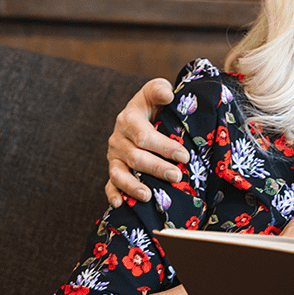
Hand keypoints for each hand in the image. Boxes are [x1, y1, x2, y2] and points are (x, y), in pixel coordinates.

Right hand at [105, 78, 188, 206]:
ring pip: (119, 173)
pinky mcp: (114, 169)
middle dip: (156, 168)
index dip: (163, 147)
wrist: (141, 114)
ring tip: (148, 196)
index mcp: (128, 119)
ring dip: (133, 186)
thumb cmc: (154, 104)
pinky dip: (113, 195)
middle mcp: (118, 139)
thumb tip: (168, 95)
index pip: (144, 135)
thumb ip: (160, 90)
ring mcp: (114, 156)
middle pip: (135, 157)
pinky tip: (120, 204)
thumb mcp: (156, 91)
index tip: (184, 156)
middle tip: (177, 176)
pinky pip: (110, 184)